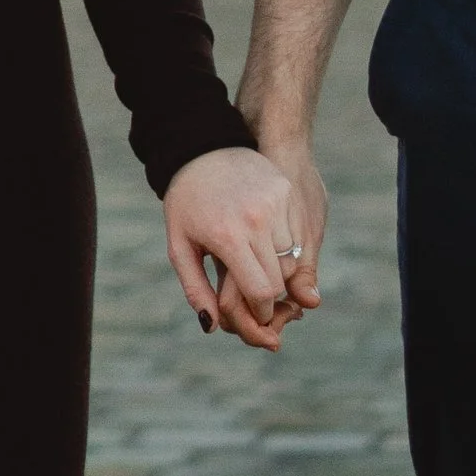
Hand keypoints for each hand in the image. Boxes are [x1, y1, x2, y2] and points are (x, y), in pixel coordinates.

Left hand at [162, 146, 317, 352]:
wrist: (201, 148)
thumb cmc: (186, 204)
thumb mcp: (179, 247)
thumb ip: (195, 289)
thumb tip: (212, 326)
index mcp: (228, 236)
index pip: (261, 291)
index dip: (260, 312)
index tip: (254, 316)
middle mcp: (256, 219)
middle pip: (281, 279)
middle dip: (272, 298)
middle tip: (259, 299)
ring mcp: (275, 203)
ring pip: (293, 258)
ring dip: (281, 272)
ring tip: (261, 269)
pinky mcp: (285, 191)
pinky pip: (296, 233)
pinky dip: (287, 248)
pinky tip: (267, 244)